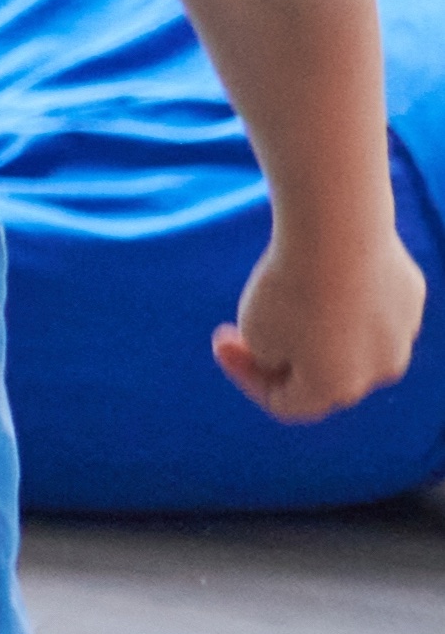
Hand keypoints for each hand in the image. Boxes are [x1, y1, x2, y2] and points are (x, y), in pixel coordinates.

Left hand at [218, 216, 426, 424]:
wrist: (337, 230)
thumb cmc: (289, 289)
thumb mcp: (259, 335)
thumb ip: (275, 358)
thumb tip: (295, 356)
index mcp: (338, 389)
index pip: (286, 403)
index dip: (247, 375)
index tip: (222, 342)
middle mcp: (381, 370)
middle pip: (323, 374)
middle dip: (282, 354)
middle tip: (245, 324)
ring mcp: (403, 333)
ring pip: (352, 341)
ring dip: (316, 326)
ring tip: (288, 293)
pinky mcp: (411, 296)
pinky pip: (369, 306)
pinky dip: (344, 295)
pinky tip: (322, 268)